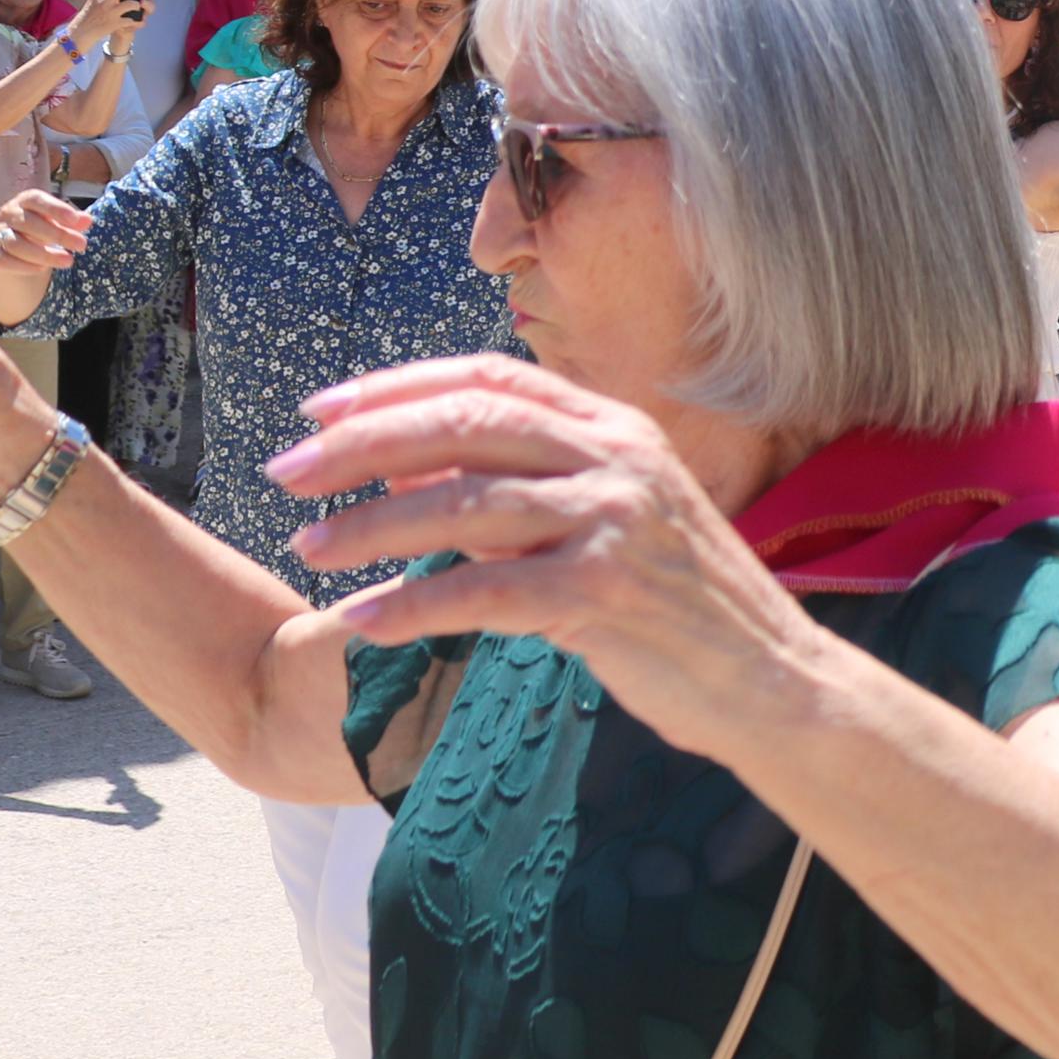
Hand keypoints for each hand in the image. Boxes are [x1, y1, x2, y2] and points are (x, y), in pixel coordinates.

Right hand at [0, 188, 93, 283]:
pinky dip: (24, 266)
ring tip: (68, 261)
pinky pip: (4, 260)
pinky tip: (42, 269)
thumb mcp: (58, 222)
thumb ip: (72, 221)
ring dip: (44, 254)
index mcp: (24, 200)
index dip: (56, 209)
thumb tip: (87, 220)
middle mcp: (7, 213)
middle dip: (57, 235)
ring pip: (16, 244)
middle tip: (81, 245)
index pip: (37, 200)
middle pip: (29, 223)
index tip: (76, 221)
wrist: (15, 248)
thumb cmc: (42, 229)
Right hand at [73, 0, 148, 47]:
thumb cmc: (88, 17)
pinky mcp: (114, 24)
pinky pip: (131, 20)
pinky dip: (136, 21)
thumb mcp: (93, 1)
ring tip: (137, 7)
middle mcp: (104, 2)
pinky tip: (136, 21)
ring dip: (137, 5)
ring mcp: (110, 13)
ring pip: (131, 4)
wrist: (79, 33)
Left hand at [278, 359, 831, 762]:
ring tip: (309, 549)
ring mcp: (614, 523)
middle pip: (465, 425)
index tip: (322, 411)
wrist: (772, 681)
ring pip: (464, 505)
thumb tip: (408, 472)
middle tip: (286, 474)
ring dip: (371, 526)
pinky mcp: (605, 595)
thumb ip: (525, 490)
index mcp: (617, 428)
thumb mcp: (610, 522)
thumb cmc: (681, 608)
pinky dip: (412, 605)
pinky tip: (360, 623)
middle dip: (362, 445)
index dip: (397, 387)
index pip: (490, 377)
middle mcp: (617, 458)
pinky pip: (484, 592)